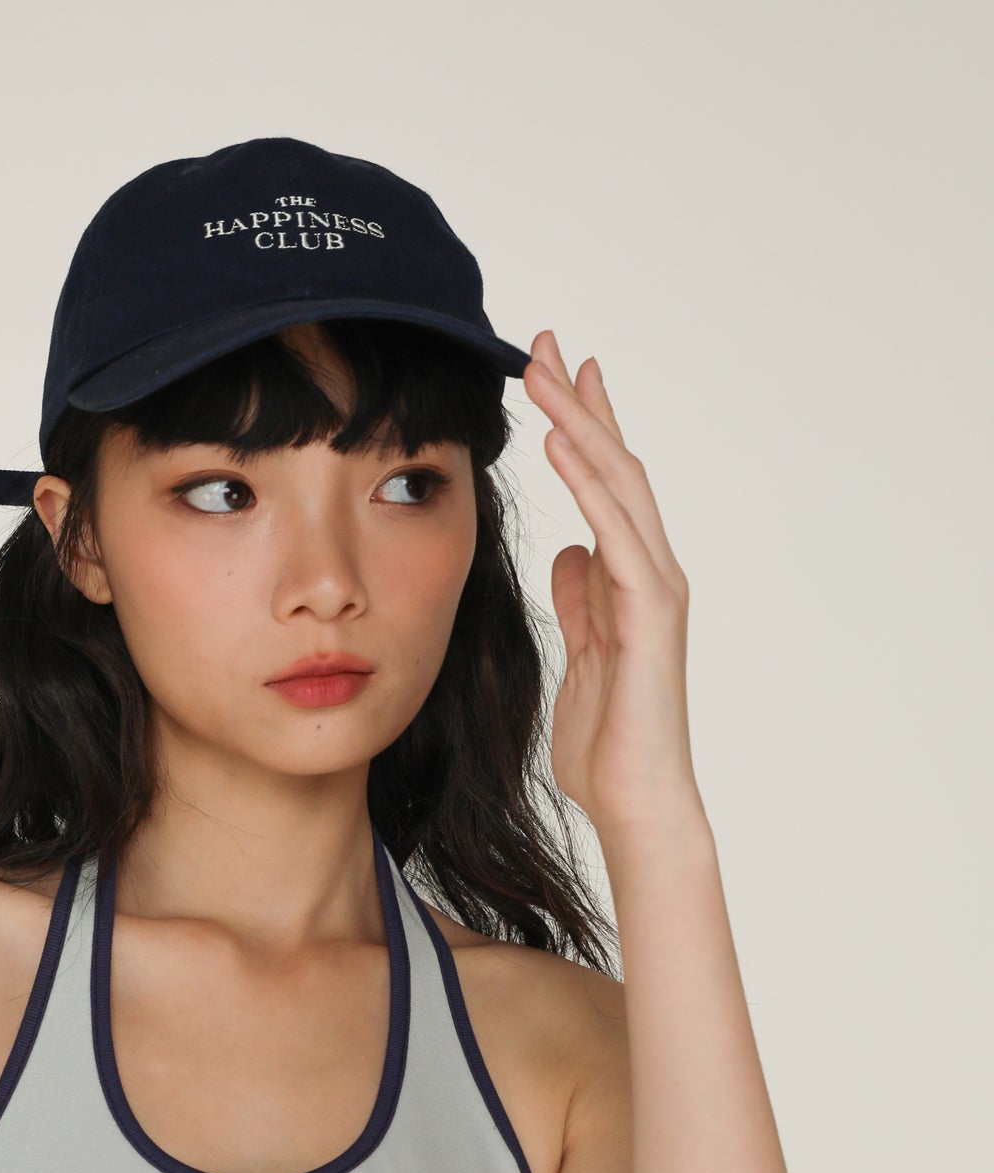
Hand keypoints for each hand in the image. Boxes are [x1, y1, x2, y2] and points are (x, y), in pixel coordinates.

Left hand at [521, 330, 701, 839]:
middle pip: (616, 467)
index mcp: (631, 581)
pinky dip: (591, 485)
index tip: (554, 376)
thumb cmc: (608, 744)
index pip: (607, 486)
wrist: (635, 801)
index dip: (583, 428)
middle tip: (544, 344)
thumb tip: (569, 553)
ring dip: (581, 424)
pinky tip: (561, 443)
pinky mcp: (650, 614)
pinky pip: (617, 534)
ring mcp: (656, 589)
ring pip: (620, 486)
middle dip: (580, 403)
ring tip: (545, 371)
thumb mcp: (579, 657)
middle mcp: (652, 572)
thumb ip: (580, 602)